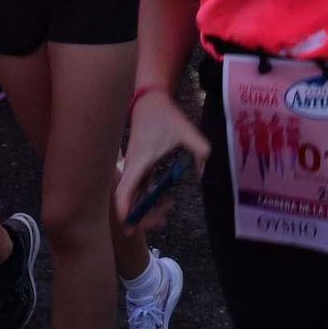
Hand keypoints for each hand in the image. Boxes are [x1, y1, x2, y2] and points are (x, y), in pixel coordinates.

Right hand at [115, 90, 210, 233]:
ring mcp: (134, 168)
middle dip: (140, 217)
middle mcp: (132, 167)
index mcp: (139, 162)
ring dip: (144, 210)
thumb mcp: (187, 131)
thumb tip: (203, 172)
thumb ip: (200, 150)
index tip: (129, 226)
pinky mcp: (138, 167)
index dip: (124, 211)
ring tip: (166, 214)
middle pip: (126, 200)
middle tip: (162, 222)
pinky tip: (164, 203)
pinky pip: (138, 189)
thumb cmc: (166, 116)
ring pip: (132, 196)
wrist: (151, 101)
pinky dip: (146, 200)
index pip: (124, 192)